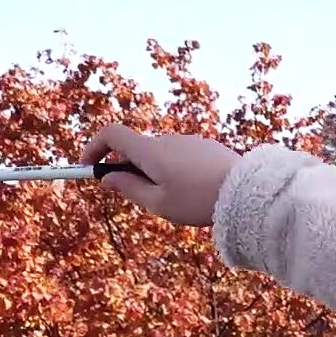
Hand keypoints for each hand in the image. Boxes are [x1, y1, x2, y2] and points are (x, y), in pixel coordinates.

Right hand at [80, 125, 241, 226]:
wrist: (246, 192)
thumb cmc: (199, 201)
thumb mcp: (158, 203)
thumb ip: (128, 188)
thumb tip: (107, 178)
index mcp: (150, 150)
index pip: (111, 133)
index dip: (94, 147)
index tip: (89, 167)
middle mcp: (168, 139)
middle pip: (138, 148)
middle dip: (131, 170)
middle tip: (143, 198)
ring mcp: (189, 141)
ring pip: (161, 155)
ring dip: (157, 173)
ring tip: (179, 201)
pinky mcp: (208, 147)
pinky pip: (182, 157)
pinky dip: (177, 171)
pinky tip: (197, 192)